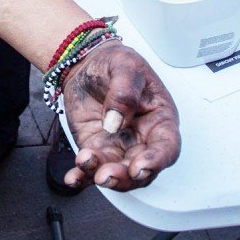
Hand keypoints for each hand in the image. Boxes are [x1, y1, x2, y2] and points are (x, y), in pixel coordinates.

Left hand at [61, 41, 180, 191]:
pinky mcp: (96, 147)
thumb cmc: (115, 62)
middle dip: (124, 176)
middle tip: (106, 175)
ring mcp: (118, 146)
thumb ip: (124, 92)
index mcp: (159, 118)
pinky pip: (92, 168)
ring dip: (102, 176)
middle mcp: (142, 138)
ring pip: (117, 172)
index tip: (140, 167)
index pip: (166, 147)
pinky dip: (82, 176)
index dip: (156, 161)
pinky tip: (73, 178)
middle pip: (141, 169)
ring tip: (84, 163)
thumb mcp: (125, 66)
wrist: (86, 62)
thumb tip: (115, 121)